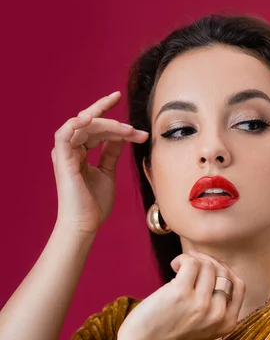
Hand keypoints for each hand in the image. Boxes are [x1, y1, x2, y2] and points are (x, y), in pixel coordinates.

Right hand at [51, 91, 148, 235]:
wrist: (85, 224)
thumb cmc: (94, 204)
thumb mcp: (108, 171)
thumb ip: (111, 152)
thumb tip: (122, 135)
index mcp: (80, 152)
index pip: (96, 128)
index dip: (115, 123)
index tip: (138, 129)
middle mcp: (71, 149)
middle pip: (90, 123)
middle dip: (110, 115)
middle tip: (128, 116)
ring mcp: (65, 153)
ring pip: (84, 126)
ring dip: (107, 124)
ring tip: (127, 130)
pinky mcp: (61, 159)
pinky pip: (64, 134)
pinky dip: (76, 123)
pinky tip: (91, 118)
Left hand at [117, 249, 245, 339]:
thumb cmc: (171, 332)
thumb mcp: (204, 326)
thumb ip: (216, 304)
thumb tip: (216, 266)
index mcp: (227, 323)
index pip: (238, 285)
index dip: (225, 270)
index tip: (209, 268)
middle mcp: (218, 314)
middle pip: (223, 272)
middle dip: (207, 261)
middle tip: (191, 262)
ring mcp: (201, 304)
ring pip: (208, 265)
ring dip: (193, 259)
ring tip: (179, 266)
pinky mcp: (182, 293)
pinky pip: (191, 263)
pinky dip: (183, 259)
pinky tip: (174, 266)